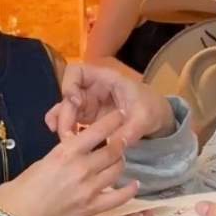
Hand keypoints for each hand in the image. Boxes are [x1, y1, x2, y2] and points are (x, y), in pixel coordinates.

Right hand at [0, 110, 137, 215]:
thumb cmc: (16, 194)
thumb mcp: (38, 166)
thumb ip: (57, 159)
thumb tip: (66, 159)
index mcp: (64, 153)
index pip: (97, 131)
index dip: (112, 121)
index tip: (120, 116)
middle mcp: (81, 168)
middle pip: (112, 150)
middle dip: (119, 143)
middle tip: (121, 141)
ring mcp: (89, 189)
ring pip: (116, 170)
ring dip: (120, 163)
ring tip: (119, 161)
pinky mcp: (91, 209)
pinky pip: (119, 198)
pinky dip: (129, 191)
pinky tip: (133, 186)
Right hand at [45, 61, 174, 145]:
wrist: (155, 117)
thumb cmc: (150, 108)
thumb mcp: (144, 118)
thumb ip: (130, 130)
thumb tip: (113, 144)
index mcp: (105, 79)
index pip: (77, 71)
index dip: (70, 83)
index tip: (75, 102)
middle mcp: (91, 88)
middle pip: (67, 95)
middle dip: (64, 114)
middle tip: (67, 134)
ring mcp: (87, 102)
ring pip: (65, 108)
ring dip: (61, 122)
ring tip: (62, 138)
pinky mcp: (86, 116)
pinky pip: (70, 120)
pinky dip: (64, 128)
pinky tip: (63, 140)